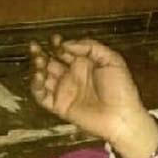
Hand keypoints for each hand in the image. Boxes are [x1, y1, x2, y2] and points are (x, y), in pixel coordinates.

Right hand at [29, 35, 157, 157]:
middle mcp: (73, 77)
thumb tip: (67, 44)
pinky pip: (42, 96)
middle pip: (50, 62)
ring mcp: (66, 92)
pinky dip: (36, 86)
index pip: (64, 51)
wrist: (122, 117)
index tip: (55, 40)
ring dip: (37, 67)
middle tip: (35, 47)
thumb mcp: (112, 60)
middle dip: (41, 53)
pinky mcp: (60, 107)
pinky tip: (38, 76)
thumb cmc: (121, 90)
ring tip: (38, 60)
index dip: (57, 44)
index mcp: (85, 65)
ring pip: (44, 77)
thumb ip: (90, 47)